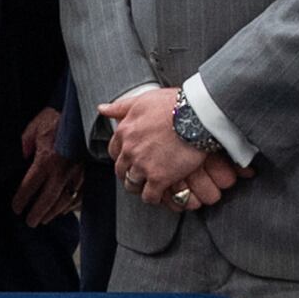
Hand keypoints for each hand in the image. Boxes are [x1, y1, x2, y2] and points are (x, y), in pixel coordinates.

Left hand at [11, 105, 82, 226]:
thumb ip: (24, 145)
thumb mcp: (33, 128)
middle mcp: (62, 170)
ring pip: (64, 200)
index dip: (21, 199)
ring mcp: (77, 173)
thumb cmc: (54, 119)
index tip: (16, 208)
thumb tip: (21, 159)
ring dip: (53, 212)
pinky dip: (71, 205)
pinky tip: (63, 210)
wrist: (81, 113)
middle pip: (48, 199)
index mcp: (46, 159)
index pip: (30, 186)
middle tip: (29, 222)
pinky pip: (80, 194)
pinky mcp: (88, 172)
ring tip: (43, 220)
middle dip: (37, 213)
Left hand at [96, 84, 244, 214]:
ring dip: (139, 187)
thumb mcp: (143, 100)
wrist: (196, 115)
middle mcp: (129, 150)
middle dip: (128, 173)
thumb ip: (121, 107)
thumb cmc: (173, 104)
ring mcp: (142, 165)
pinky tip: (160, 195)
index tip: (129, 159)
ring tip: (149, 186)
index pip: (114, 150)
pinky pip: (149, 196)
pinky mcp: (159, 178)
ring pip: (132, 184)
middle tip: (140, 174)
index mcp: (125, 131)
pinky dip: (153, 198)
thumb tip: (102, 109)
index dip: (122, 156)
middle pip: (121, 169)